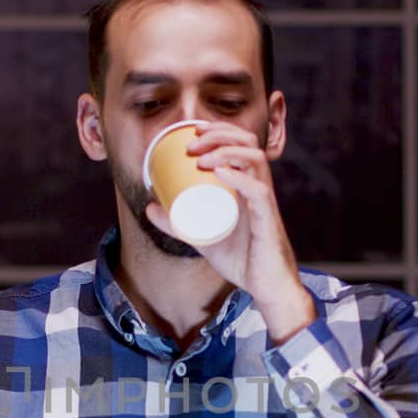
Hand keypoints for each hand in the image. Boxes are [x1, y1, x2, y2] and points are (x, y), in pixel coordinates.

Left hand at [144, 122, 313, 341]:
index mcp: (248, 185)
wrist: (266, 287)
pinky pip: (259, 192)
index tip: (193, 131)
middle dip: (219, 135)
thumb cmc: (242, 260)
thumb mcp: (201, 237)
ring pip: (255, 159)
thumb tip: (149, 207)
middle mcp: (259, 188)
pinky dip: (239, 178)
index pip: (241, 143)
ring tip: (202, 158)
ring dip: (226, 151)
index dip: (219, 130)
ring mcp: (264, 203)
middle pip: (248, 143)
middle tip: (192, 145)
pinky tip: (220, 172)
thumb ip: (177, 223)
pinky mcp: (268, 220)